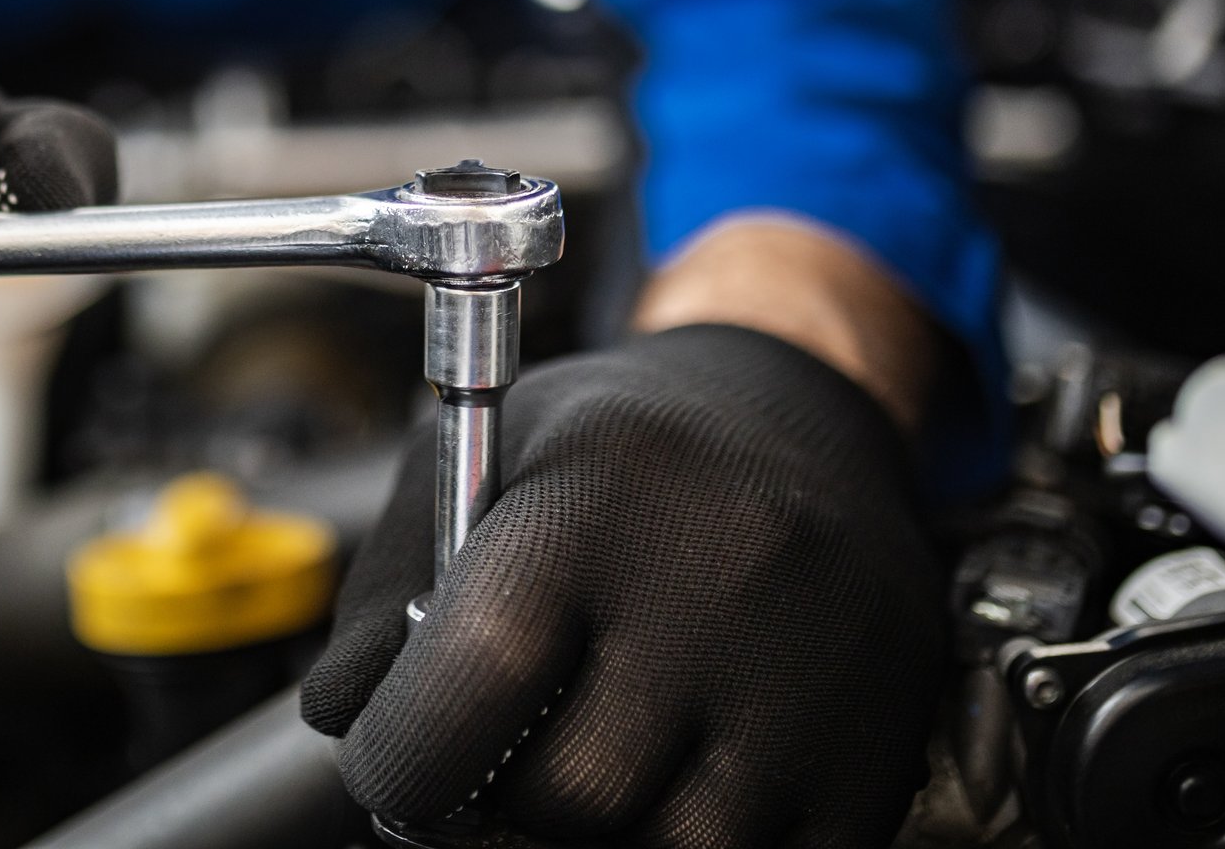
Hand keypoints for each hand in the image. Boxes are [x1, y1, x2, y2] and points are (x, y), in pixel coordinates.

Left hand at [302, 324, 943, 847]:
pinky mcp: (879, 749)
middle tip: (487, 763)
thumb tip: (346, 717)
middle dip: (500, 802)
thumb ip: (389, 587)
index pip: (480, 673)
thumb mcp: (476, 456)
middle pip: (572, 790)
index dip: (404, 752)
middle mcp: (724, 577)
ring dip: (600, 837)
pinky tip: (667, 779)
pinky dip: (693, 842)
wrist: (801, 417)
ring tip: (582, 761)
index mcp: (602, 492)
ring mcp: (817, 673)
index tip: (388, 761)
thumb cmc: (618, 445)